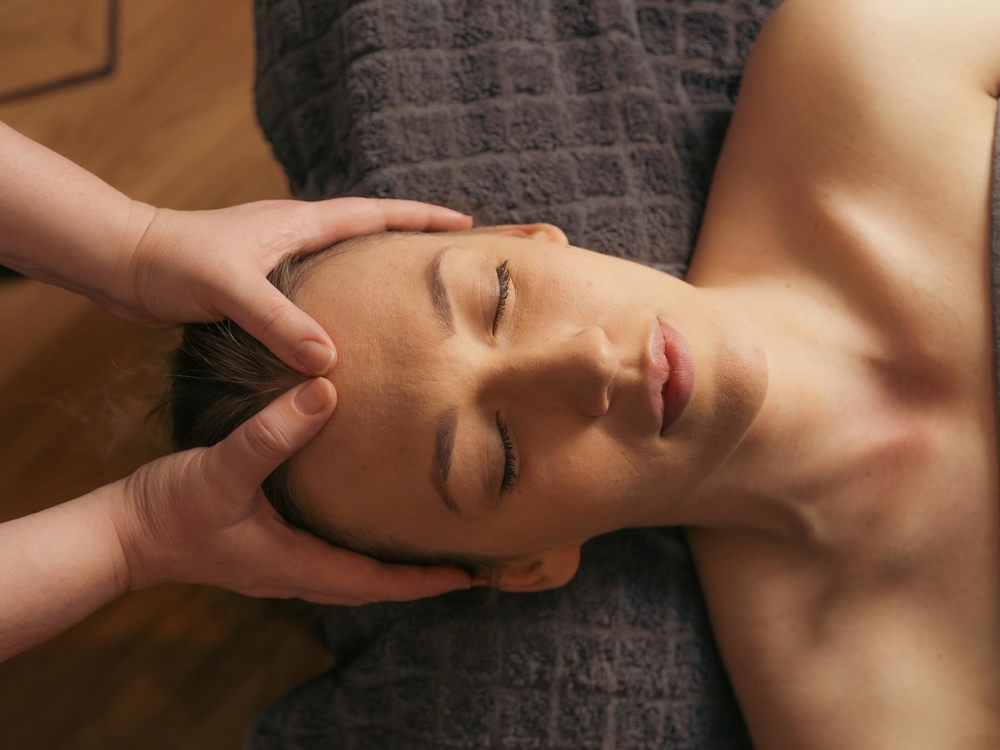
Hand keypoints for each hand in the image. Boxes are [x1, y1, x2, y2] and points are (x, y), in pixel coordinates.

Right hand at [113, 377, 470, 603]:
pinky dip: (357, 550)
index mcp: (295, 566)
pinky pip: (327, 558)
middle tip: (462, 564)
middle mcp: (294, 574)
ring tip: (427, 548)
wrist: (121, 534)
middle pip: (370, 586)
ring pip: (349, 575)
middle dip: (417, 580)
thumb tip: (325, 391)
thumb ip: (272, 434)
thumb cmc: (170, 509)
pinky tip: (364, 524)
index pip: (375, 583)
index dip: (423, 582)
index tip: (468, 576)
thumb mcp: (223, 468)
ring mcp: (279, 566)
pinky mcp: (266, 549)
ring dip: (390, 569)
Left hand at [121, 197, 470, 372]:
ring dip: (377, 273)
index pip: (376, 214)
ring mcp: (278, 260)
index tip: (465, 224)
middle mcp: (295, 237)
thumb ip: (279, 321)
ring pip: (345, 264)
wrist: (123, 261)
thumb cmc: (174, 262)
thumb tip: (330, 361)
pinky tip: (349, 334)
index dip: (422, 218)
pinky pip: (318, 291)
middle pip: (369, 233)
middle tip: (449, 263)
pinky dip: (344, 303)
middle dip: (411, 242)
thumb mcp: (231, 289)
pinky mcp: (260, 285)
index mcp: (300, 224)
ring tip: (411, 301)